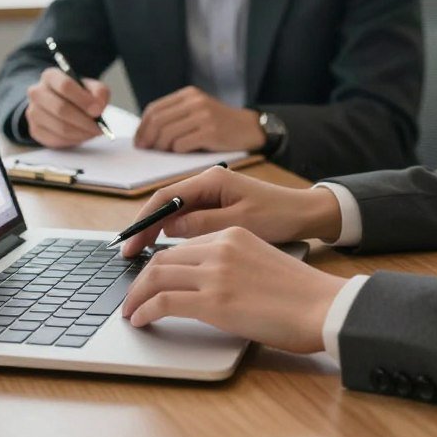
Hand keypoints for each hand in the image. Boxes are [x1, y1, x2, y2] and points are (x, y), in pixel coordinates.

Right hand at [24, 67, 109, 147]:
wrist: (60, 103)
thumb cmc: (77, 94)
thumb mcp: (91, 87)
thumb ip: (99, 92)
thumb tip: (97, 107)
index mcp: (50, 76)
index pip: (65, 85)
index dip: (83, 99)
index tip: (97, 110)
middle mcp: (37, 92)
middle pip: (61, 108)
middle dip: (84, 121)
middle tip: (99, 127)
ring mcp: (33, 112)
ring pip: (60, 127)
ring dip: (81, 133)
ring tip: (93, 132)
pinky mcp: (35, 130)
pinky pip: (57, 139)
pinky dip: (74, 140)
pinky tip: (82, 135)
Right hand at [119, 164, 341, 256]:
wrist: (307, 214)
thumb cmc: (279, 216)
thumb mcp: (240, 224)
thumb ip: (202, 225)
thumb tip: (169, 229)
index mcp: (212, 179)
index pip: (166, 196)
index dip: (145, 220)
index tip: (131, 243)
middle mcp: (209, 182)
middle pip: (166, 203)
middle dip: (146, 228)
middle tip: (128, 255)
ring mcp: (214, 193)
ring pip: (176, 212)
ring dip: (158, 232)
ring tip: (141, 257)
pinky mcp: (220, 206)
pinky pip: (190, 218)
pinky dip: (175, 234)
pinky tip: (168, 252)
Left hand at [121, 227, 346, 353]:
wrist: (322, 306)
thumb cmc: (300, 294)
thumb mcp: (260, 261)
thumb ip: (231, 263)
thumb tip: (206, 283)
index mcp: (232, 235)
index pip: (182, 246)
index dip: (158, 264)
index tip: (148, 279)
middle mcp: (220, 247)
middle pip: (163, 259)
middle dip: (141, 280)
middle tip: (131, 297)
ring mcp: (216, 273)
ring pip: (157, 277)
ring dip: (137, 296)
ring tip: (131, 311)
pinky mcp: (214, 302)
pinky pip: (163, 302)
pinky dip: (145, 310)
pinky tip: (141, 320)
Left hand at [134, 86, 263, 152]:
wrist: (250, 128)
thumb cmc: (220, 124)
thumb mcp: (198, 111)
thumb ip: (176, 117)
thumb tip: (146, 135)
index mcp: (188, 95)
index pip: (155, 109)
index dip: (142, 127)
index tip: (139, 141)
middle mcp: (195, 102)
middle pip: (158, 121)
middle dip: (148, 139)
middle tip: (146, 151)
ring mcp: (203, 116)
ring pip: (167, 134)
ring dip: (161, 148)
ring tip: (164, 154)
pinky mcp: (211, 132)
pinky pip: (181, 144)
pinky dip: (176, 152)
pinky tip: (180, 154)